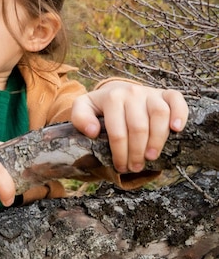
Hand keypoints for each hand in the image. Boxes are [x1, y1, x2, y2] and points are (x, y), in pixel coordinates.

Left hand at [71, 81, 187, 172]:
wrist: (118, 91)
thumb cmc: (101, 106)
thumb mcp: (83, 108)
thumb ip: (80, 118)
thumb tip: (92, 132)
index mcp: (111, 98)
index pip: (117, 131)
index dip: (119, 152)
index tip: (121, 167)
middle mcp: (131, 93)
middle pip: (138, 127)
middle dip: (136, 152)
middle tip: (135, 167)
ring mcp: (150, 92)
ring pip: (159, 115)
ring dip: (157, 139)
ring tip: (151, 157)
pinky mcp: (166, 94)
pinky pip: (176, 101)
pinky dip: (180, 114)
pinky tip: (177, 130)